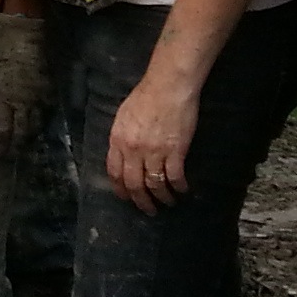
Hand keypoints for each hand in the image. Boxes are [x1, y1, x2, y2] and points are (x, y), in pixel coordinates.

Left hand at [0, 10, 48, 158]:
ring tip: (23, 142)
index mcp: (4, 99)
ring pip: (37, 125)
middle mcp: (24, 102)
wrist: (23, 30)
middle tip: (10, 153)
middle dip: (16, 147)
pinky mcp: (50, 88)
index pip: (3, 132)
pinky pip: (48, 111)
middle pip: (23, 134)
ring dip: (29, 136)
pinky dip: (42, 120)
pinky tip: (37, 122)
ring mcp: (40, 96)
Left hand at [104, 67, 200, 214]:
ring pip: (155, 184)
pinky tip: (182, 190)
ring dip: (161, 198)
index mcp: (117, 140)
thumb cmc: (145, 97)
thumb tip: (122, 155)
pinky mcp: (175, 151)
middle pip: (134, 184)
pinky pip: (175, 177)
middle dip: (140, 201)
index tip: (127, 197)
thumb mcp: (123, 117)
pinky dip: (178, 187)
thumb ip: (121, 138)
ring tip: (167, 203)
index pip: (114, 173)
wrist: (168, 87)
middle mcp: (133, 150)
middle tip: (148, 209)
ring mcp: (154, 152)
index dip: (121, 189)